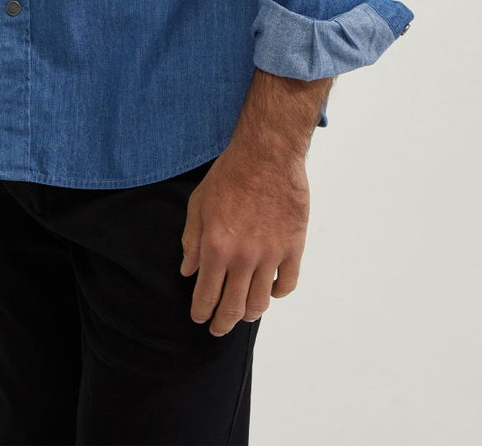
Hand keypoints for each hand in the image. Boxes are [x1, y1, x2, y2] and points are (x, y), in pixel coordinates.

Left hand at [179, 138, 311, 335]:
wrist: (267, 154)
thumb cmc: (229, 174)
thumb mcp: (199, 203)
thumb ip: (192, 240)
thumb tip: (188, 271)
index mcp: (217, 247)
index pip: (207, 295)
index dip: (201, 312)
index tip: (200, 318)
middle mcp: (243, 257)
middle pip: (233, 308)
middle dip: (222, 323)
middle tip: (218, 327)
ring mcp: (271, 254)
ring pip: (261, 302)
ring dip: (249, 312)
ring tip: (243, 311)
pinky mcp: (293, 247)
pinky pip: (287, 284)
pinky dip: (277, 294)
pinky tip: (269, 290)